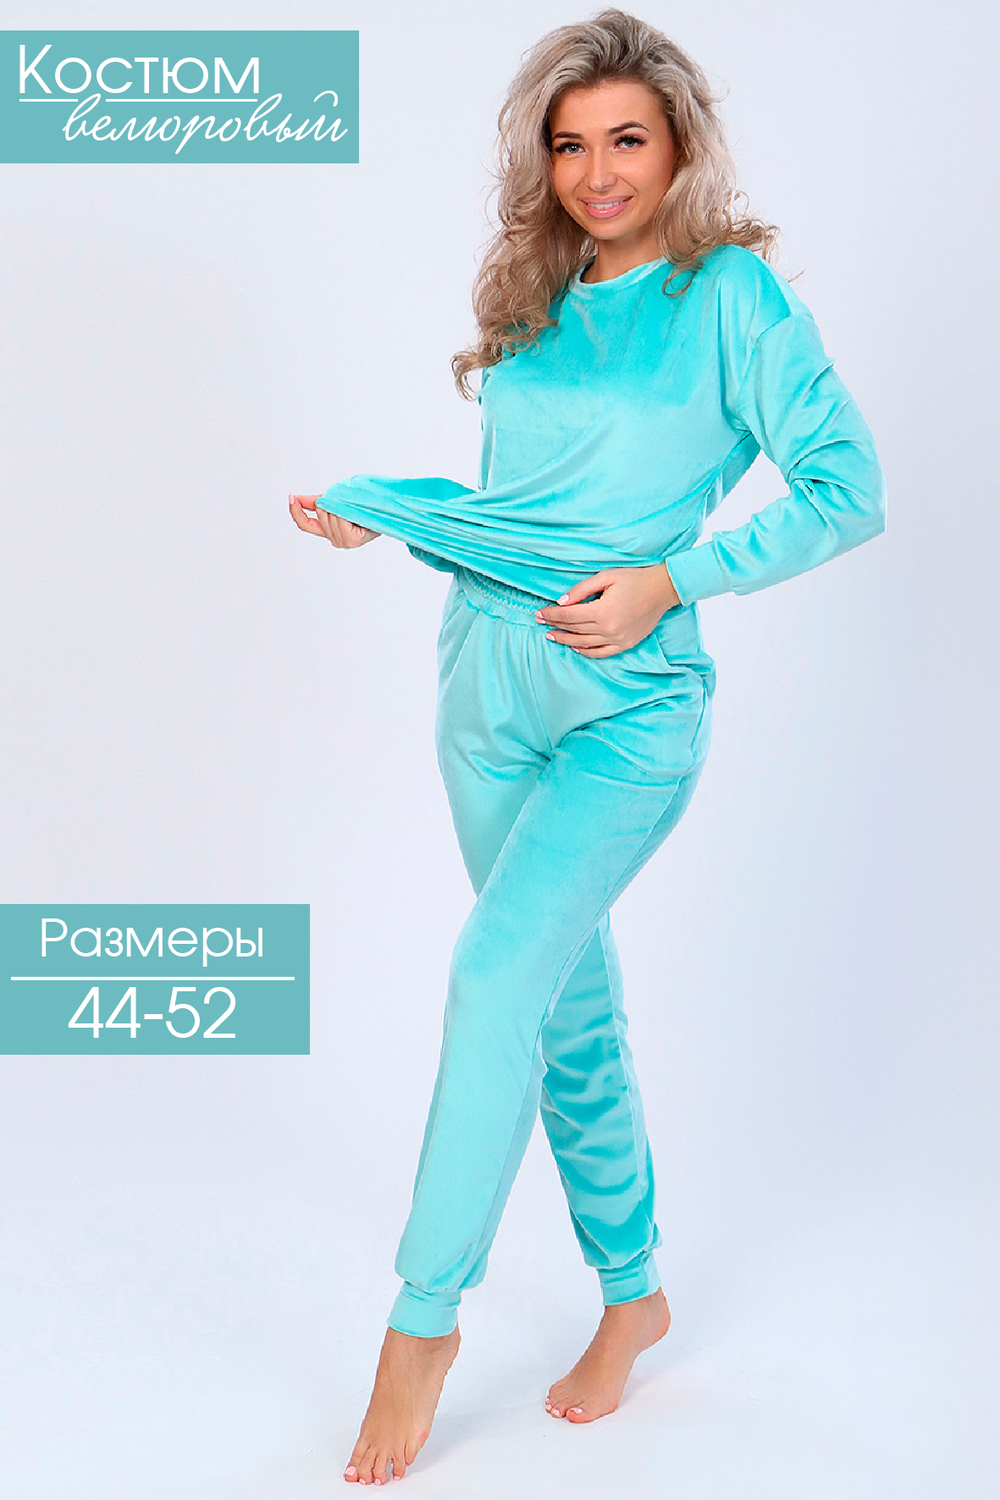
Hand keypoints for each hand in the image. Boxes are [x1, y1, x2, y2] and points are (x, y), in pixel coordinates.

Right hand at [288, 493, 380, 548]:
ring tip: (354, 506)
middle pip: (319, 513)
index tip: (291, 497)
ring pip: (329, 514)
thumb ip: (316, 502)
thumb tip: (295, 498)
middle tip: (347, 499)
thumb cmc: (365, 505)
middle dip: (330, 500)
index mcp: (329, 531)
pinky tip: (355, 511)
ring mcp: (343, 542)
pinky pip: (339, 518)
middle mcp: (335, 540)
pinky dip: (345, 510)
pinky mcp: (352, 540)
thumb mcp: (337, 499)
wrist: (387, 510)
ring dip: (339, 503)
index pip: (306, 524)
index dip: (296, 511)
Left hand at [535, 563, 680, 657]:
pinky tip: (575, 647)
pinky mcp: (626, 643)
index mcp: (602, 610)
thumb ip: (582, 590)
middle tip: (539, 622)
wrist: (662, 590)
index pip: (568, 615)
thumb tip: (561, 602)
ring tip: (552, 636)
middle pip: (574, 629)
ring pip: (584, 643)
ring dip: (566, 640)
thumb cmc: (634, 579)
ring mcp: (618, 638)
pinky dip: (587, 651)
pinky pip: (602, 652)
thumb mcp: (606, 577)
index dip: (551, 614)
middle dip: (555, 624)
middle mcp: (609, 628)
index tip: (539, 613)